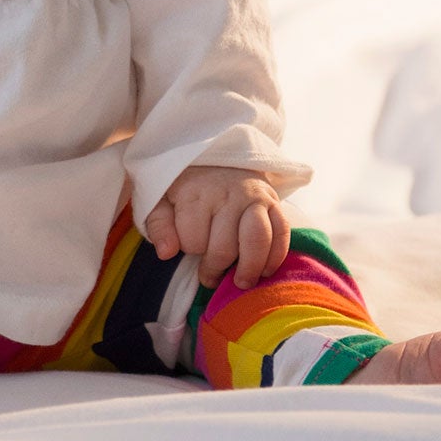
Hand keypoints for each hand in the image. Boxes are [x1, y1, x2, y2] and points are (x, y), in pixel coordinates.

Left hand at [144, 165, 290, 288]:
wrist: (216, 158)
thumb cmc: (185, 186)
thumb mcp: (160, 199)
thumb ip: (159, 226)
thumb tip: (166, 253)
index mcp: (194, 193)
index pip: (192, 240)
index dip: (190, 250)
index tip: (188, 248)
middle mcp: (226, 194)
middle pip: (225, 246)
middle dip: (215, 267)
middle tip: (209, 277)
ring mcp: (253, 197)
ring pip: (257, 241)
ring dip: (249, 268)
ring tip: (240, 282)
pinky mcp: (273, 201)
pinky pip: (281, 232)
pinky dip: (275, 256)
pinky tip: (264, 270)